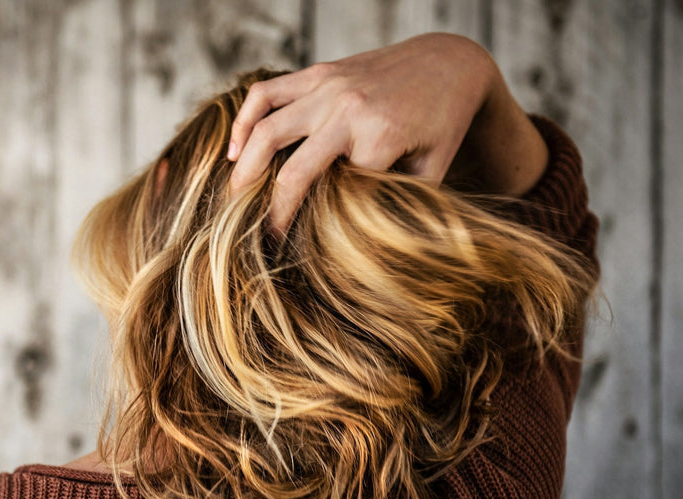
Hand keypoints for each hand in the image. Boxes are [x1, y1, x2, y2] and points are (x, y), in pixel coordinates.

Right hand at [227, 33, 543, 232]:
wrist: (450, 62)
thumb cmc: (443, 123)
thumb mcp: (433, 171)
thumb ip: (397, 202)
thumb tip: (362, 246)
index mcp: (381, 136)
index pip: (336, 195)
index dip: (317, 225)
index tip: (302, 252)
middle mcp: (348, 109)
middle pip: (290, 171)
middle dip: (268, 211)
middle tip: (253, 238)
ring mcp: (327, 86)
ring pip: (265, 129)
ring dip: (243, 169)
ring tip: (232, 198)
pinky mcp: (316, 72)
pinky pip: (265, 94)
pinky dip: (243, 122)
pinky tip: (234, 150)